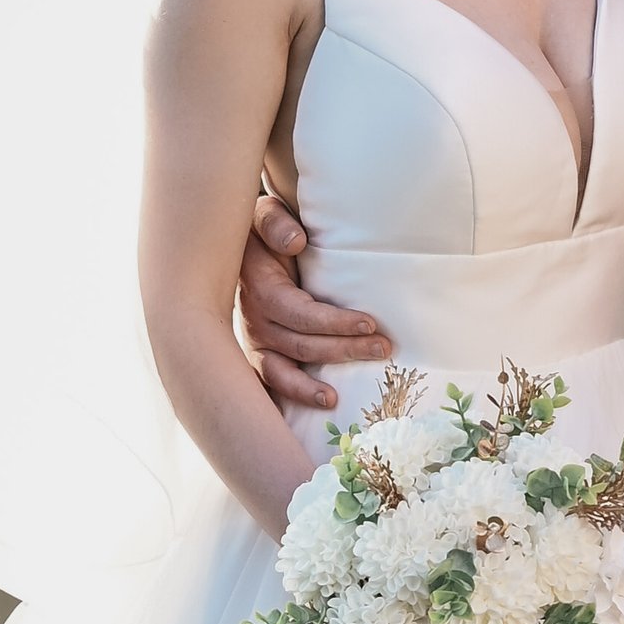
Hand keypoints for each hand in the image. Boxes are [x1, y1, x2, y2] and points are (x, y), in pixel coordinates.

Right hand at [238, 192, 392, 410]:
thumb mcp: (264, 215)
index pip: (298, 313)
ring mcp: (253, 343)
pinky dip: (289, 398)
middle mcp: (253, 320)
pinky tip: (312, 408)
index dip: (333, 322)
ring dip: (313, 386)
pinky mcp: (258, 356)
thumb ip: (275, 223)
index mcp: (261, 287)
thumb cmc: (262, 232)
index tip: (370, 322)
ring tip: (339, 397)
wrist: (239, 249)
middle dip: (344, 349)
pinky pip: (270, 384)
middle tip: (384, 349)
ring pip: (283, 371)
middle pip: (300, 345)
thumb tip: (295, 242)